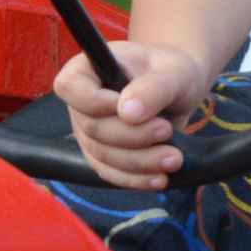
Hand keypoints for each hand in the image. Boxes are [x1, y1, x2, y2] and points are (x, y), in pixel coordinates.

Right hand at [54, 40, 209, 190]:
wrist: (179, 93)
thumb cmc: (171, 73)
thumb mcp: (172, 73)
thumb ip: (152, 88)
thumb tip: (128, 112)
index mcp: (86, 70)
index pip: (71, 87)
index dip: (96, 103)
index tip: (133, 110)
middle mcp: (80, 104)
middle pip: (92, 128)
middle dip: (132, 136)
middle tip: (167, 130)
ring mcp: (88, 133)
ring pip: (102, 156)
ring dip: (139, 162)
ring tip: (174, 158)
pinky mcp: (101, 157)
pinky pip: (110, 174)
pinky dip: (135, 179)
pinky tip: (160, 178)